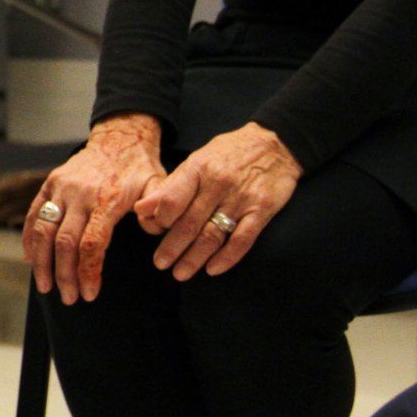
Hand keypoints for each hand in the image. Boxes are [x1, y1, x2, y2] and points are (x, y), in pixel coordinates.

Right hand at [23, 113, 164, 304]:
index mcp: (106, 199)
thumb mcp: (160, 185)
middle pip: (64, 242)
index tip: (89, 293)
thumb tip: (153, 228)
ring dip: (42, 262)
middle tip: (68, 298)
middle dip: (64, 274)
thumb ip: (160, 208)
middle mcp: (79, 194)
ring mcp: (61, 188)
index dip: (87, 271)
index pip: (91, 242)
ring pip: (43, 230)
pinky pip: (33, 214)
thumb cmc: (140, 170)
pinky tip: (30, 259)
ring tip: (46, 286)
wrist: (118, 139)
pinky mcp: (50, 184)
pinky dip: (29, 238)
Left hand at [134, 122, 299, 279]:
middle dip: (172, 247)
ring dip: (194, 258)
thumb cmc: (228, 152)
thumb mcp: (198, 159)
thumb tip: (142, 208)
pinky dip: (227, 257)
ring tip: (180, 273)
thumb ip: (172, 185)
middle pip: (190, 222)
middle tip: (160, 264)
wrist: (274, 143)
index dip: (160, 220)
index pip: (172, 199)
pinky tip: (213, 269)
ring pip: (213, 234)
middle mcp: (218, 184)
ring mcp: (241, 198)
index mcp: (198, 168)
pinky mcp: (262, 210)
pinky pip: (243, 239)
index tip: (153, 231)